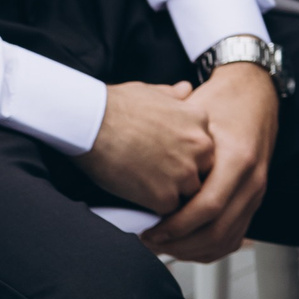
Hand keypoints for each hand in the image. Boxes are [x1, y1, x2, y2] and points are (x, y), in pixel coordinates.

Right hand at [73, 80, 217, 216]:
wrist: (93, 123)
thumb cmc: (118, 105)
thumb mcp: (153, 90)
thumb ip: (175, 95)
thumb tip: (185, 89)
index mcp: (199, 119)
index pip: (206, 145)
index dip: (189, 152)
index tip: (171, 154)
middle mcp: (200, 146)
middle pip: (204, 170)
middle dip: (186, 173)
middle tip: (160, 172)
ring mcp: (184, 173)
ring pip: (190, 193)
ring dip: (173, 192)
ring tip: (149, 186)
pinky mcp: (165, 196)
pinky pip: (169, 210)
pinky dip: (155, 206)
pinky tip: (140, 196)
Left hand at [140, 62, 279, 262]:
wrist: (255, 92)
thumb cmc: (222, 101)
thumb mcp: (196, 118)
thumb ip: (176, 150)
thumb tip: (142, 182)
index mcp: (238, 158)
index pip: (207, 207)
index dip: (175, 226)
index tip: (149, 230)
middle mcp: (253, 179)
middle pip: (216, 231)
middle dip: (179, 244)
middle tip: (151, 242)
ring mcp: (257, 192)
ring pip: (225, 240)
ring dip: (192, 250)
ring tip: (163, 246)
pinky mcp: (255, 200)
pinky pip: (234, 237)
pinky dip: (209, 248)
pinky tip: (185, 245)